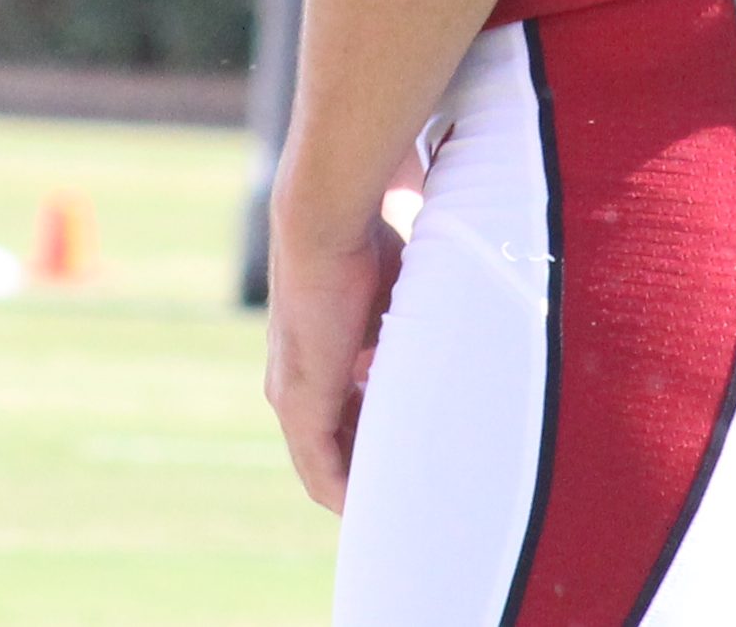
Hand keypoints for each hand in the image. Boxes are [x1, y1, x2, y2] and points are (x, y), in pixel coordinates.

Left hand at [261, 203, 406, 511]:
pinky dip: (346, 495)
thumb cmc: (366, 243)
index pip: (345, 418)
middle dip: (374, 471)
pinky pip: (319, 471)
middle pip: (336, 449)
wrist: (325, 222)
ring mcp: (292, 395)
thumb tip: (443, 334)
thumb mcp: (394, 297)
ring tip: (406, 508)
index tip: (415, 460)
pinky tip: (375, 513)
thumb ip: (407, 327)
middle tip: (418, 497)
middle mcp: (294, 383)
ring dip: (364, 487)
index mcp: (319, 358)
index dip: (378, 442)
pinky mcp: (299, 403)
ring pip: (326, 466)